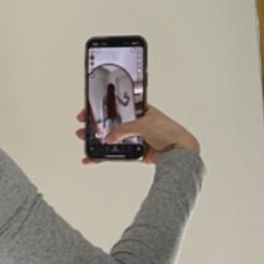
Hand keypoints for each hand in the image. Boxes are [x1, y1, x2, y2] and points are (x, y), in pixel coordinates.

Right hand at [75, 102, 200, 165]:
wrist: (179, 152)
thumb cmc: (169, 132)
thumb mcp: (143, 124)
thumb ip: (123, 130)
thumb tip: (108, 137)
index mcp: (139, 109)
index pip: (117, 105)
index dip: (103, 107)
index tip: (90, 109)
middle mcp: (136, 122)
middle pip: (111, 122)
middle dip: (96, 124)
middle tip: (83, 125)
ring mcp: (134, 137)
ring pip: (112, 138)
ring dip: (97, 139)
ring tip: (84, 139)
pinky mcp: (135, 151)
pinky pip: (116, 153)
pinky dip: (104, 156)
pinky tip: (92, 158)